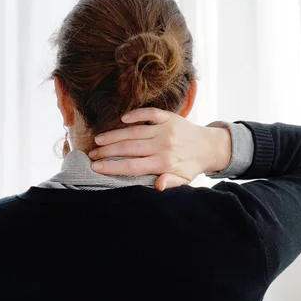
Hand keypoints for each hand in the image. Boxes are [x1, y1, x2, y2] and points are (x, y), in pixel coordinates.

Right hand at [88, 108, 231, 190]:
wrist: (210, 146)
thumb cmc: (191, 166)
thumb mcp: (183, 180)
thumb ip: (170, 183)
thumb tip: (157, 187)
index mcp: (164, 163)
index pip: (132, 166)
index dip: (112, 167)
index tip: (96, 168)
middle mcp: (163, 145)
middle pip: (128, 148)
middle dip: (106, 152)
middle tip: (91, 155)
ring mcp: (165, 129)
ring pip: (133, 132)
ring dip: (114, 135)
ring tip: (98, 141)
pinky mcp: (168, 117)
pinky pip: (149, 114)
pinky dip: (136, 115)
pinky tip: (122, 119)